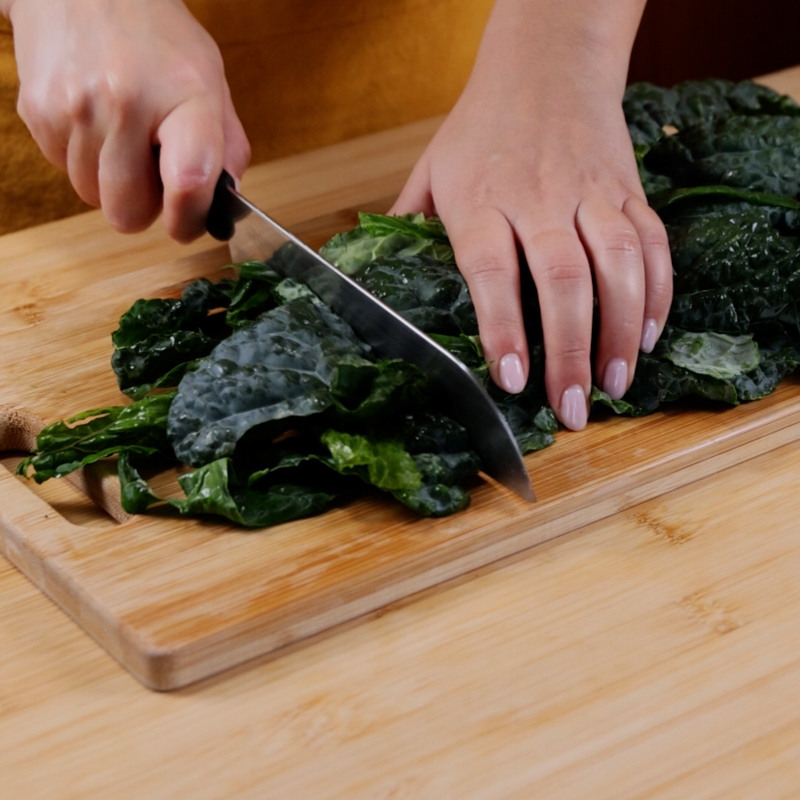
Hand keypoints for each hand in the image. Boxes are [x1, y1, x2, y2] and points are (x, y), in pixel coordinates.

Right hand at [7, 0, 249, 241]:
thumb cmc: (156, 36)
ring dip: (111, 183)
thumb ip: (226, 145)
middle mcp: (125, 102)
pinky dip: (83, 159)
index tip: (187, 224)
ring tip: (122, 138)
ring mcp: (75, 108)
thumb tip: (224, 205)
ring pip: (92, 197)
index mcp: (183, 96)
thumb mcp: (209, 78)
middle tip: (152, 175)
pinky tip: (94, 122)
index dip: (187, 220)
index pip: (188, 183)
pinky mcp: (37, 111)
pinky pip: (63, 171)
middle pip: (127, 212)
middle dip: (144, 206)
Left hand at [391, 0, 671, 429]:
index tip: (513, 379)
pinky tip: (647, 336)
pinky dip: (656, 292)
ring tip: (616, 386)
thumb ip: (408, 227)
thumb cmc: (480, 128)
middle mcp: (539, 197)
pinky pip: (651, 242)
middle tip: (572, 408)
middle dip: (571, 349)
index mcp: (481, 199)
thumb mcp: (431, 170)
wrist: (545, 65)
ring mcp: (589, 192)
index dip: (502, 326)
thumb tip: (371, 285)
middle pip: (562, 276)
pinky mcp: (627, 189)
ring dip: (621, 329)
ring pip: (617, 261)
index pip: (492, 269)